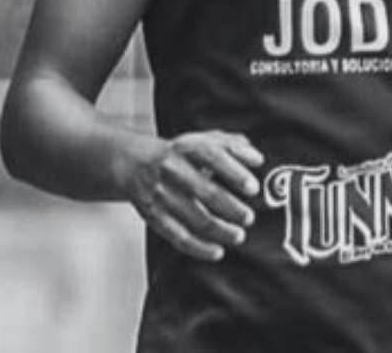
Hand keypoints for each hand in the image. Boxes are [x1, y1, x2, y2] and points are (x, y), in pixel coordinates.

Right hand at [120, 130, 264, 261]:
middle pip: (205, 191)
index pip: (212, 156)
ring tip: (239, 235)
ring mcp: (162, 195)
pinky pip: (178, 237)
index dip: (234, 172)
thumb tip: (257, 159)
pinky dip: (199, 248)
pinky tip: (217, 251)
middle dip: (231, 207)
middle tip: (249, 217)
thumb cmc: (180, 154)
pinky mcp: (154, 217)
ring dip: (220, 231)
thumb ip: (233, 147)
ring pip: (194, 218)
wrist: (133, 163)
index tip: (253, 188)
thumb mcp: (203, 141)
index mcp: (188, 148)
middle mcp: (173, 170)